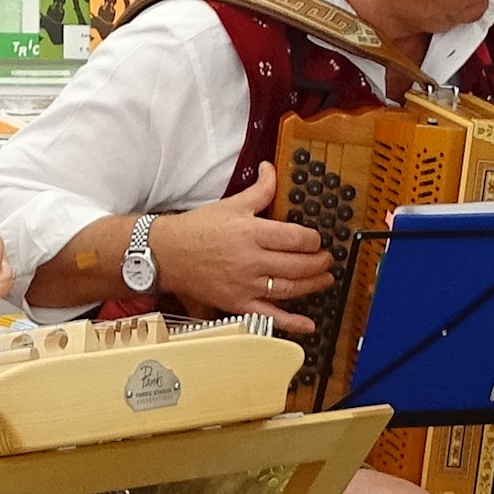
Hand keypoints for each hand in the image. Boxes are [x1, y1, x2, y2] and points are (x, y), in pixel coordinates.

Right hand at [154, 164, 336, 335]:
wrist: (166, 254)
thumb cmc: (196, 230)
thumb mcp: (230, 204)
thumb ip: (259, 190)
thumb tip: (271, 170)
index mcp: (251, 233)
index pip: (296, 238)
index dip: (314, 240)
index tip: (317, 240)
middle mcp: (250, 260)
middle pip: (298, 265)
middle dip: (319, 262)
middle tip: (327, 259)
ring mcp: (245, 285)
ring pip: (289, 289)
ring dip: (313, 285)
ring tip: (324, 279)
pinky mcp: (237, 303)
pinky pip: (269, 316)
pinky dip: (291, 323)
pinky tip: (307, 324)